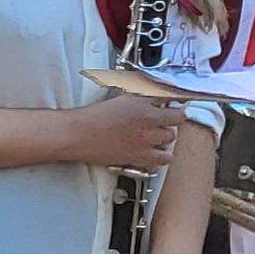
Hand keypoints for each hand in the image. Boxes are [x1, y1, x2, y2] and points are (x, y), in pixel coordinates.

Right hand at [73, 98, 187, 172]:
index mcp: (140, 100)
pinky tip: (156, 151)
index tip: (173, 101)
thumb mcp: (115, 98)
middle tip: (166, 118)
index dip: (173, 99)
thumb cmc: (89, 118)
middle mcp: (148, 118)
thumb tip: (146, 95)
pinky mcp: (141, 155)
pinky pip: (165, 158)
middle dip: (173, 117)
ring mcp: (146, 138)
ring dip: (167, 135)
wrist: (77, 135)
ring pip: (172, 137)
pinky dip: (163, 155)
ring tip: (157, 135)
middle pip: (177, 117)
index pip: (168, 96)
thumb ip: (134, 96)